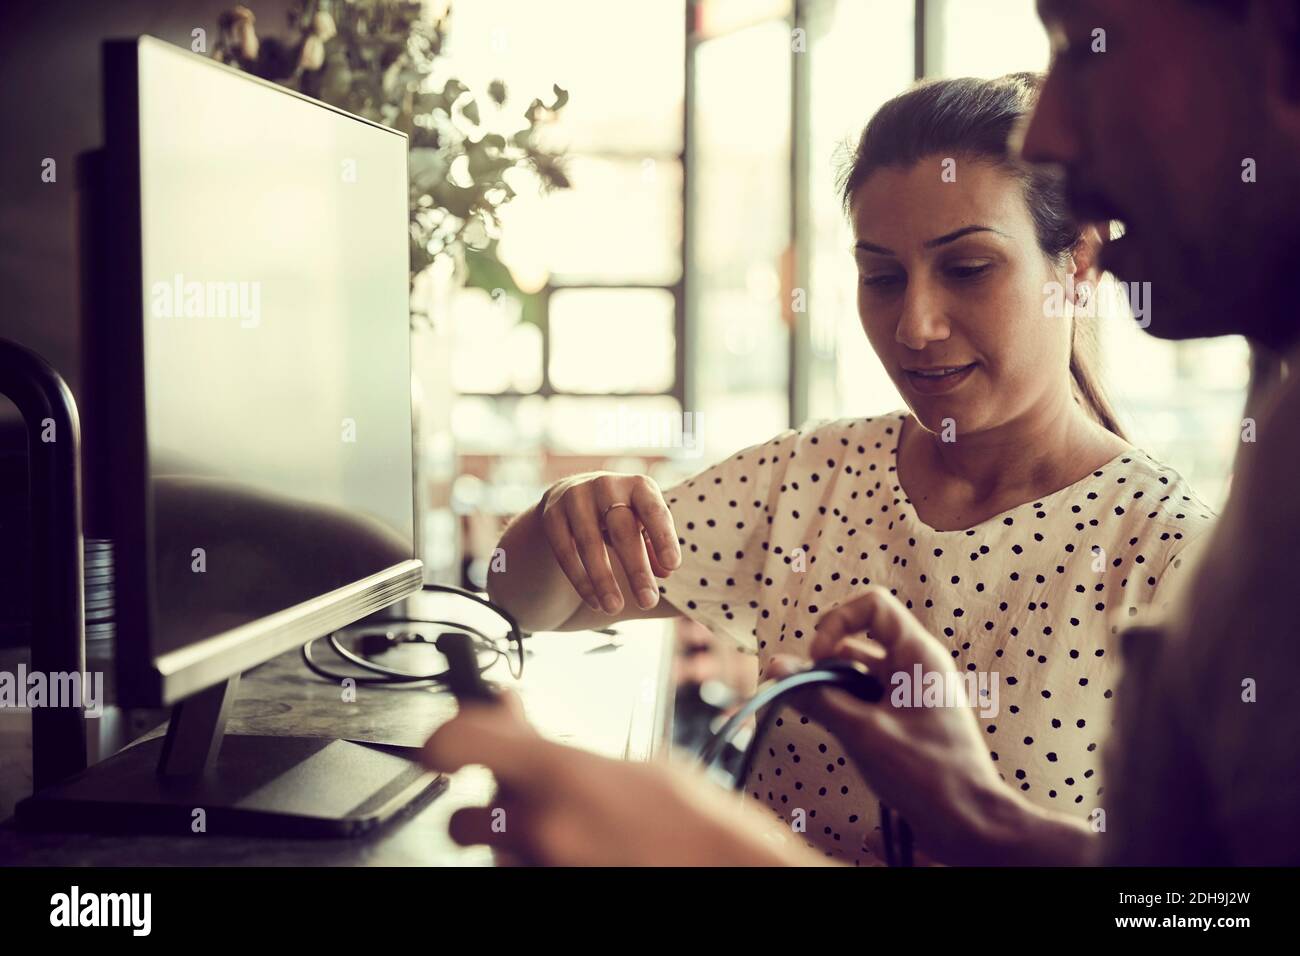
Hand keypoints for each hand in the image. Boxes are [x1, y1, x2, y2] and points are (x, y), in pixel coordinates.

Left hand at [421, 689, 823, 866]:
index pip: (456, 744)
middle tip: (522, 798)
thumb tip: (510, 716)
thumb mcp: (629, 761)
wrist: (730, 873)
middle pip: (464, 815)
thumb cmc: (693, 820)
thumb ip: (556, 744)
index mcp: (558, 773)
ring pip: (493, 853)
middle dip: (486, 807)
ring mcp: (540, 870)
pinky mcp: (548, 895)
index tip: (440, 744)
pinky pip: (520, 875)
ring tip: (572, 833)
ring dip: (517, 840)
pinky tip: (578, 854)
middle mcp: (538, 826)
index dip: (441, 740)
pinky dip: (538, 864)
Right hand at [539, 473, 680, 615]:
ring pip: (589, 542)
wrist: (574, 495)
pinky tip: (595, 602)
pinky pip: (565, 551)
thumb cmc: (622, 516)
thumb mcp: (644, 525)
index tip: (672, 566)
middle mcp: (606, 486)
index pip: (653, 510)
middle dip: (636, 568)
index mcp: (638, 486)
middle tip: (647, 602)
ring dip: (603, 579)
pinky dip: (580, 579)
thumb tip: (665, 571)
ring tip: (614, 608)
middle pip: (622, 529)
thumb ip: (655, 546)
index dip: (663, 537)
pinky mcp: (551, 514)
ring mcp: (575, 498)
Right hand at [767, 586, 1050, 864]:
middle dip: (825, 662)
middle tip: (805, 693)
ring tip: (816, 715)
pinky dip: (845, 706)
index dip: (838, 621)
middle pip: (859, 638)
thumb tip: (776, 668)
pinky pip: (867, 695)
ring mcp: (912, 690)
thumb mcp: (863, 732)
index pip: (872, 605)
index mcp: (918, 654)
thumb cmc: (928, 774)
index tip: (819, 657)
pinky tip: (834, 730)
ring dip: (832, 687)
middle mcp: (916, 664)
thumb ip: (818, 697)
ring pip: (859, 670)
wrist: (967, 822)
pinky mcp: (906, 715)